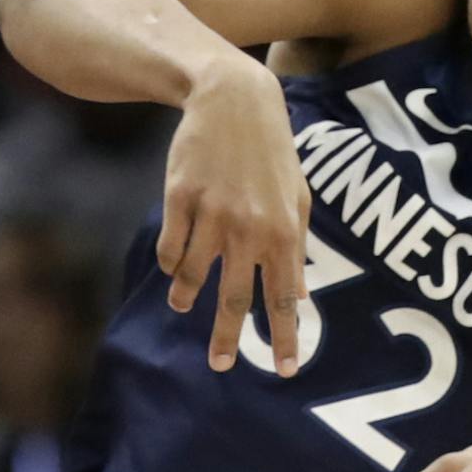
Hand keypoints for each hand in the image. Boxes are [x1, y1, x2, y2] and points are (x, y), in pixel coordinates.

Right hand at [158, 57, 310, 374]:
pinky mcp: (179, 199)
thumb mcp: (299, 196)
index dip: (284, 338)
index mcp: (283, 231)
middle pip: (234, 299)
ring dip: (187, 297)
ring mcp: (211, 214)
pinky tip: (175, 265)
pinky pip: (171, 248)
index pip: (284, 299)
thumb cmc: (272, 151)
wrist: (232, 100)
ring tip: (182, 306)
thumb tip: (300, 295)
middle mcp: (248, 229)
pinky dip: (172, 263)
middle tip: (219, 365)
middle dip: (227, 339)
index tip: (285, 371)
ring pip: (193, 276)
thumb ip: (298, 245)